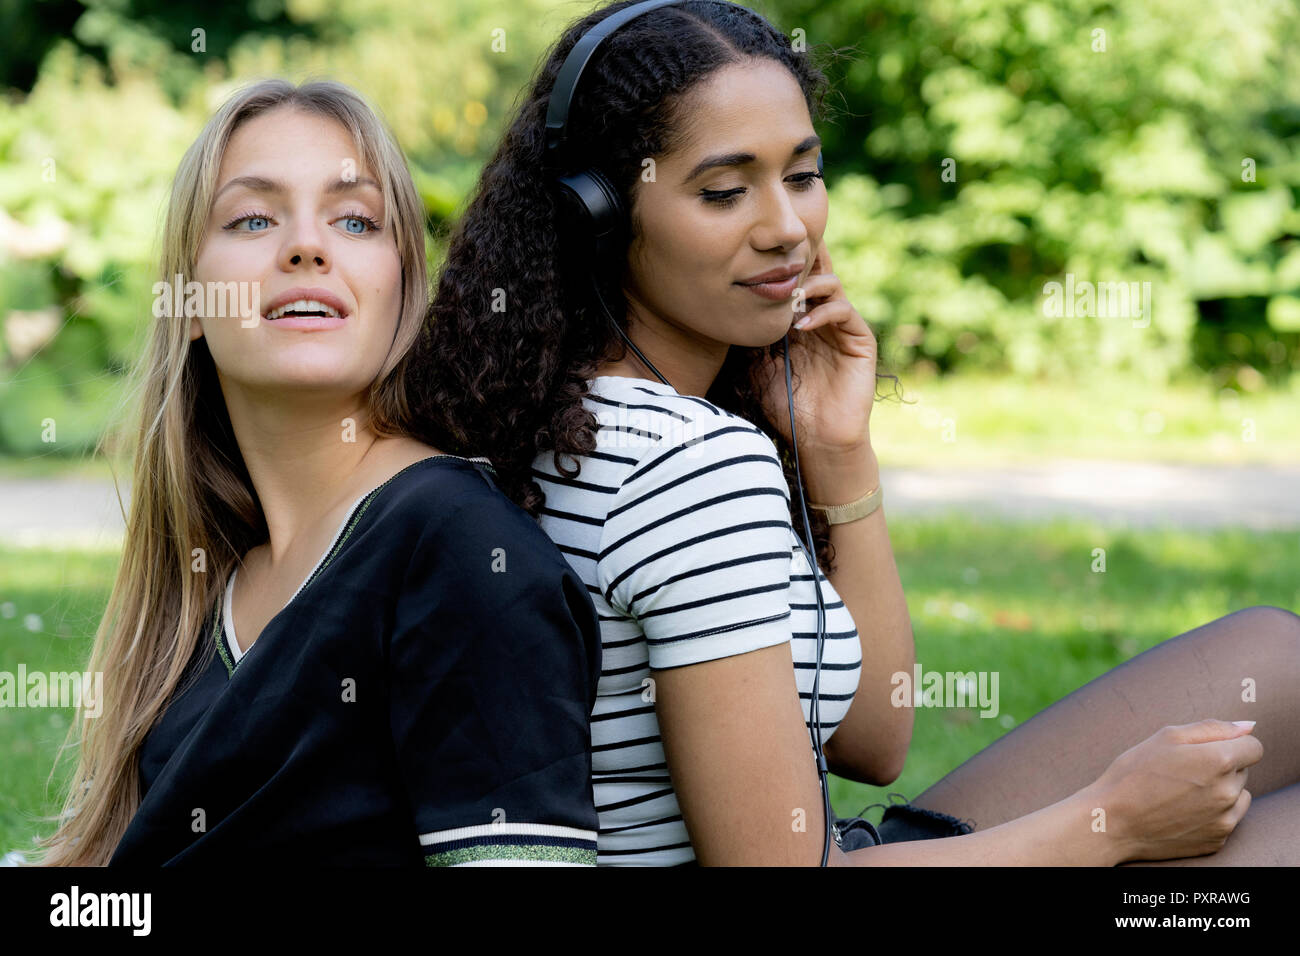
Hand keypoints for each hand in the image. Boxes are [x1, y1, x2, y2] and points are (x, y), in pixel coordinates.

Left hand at [751, 239, 877, 454]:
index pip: (795, 281)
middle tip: (775, 270)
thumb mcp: (760, 367)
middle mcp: (823, 319)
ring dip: (808, 286)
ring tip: (787, 301)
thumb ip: (754, 337)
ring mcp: (843, 327)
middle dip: (797, 265)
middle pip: (816, 272)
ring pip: (832, 284)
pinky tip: (801, 327)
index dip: (782, 267)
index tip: (758, 262)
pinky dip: (822, 312)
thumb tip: (733, 307)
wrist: (817, 438)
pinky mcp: (861, 340)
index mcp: (800, 321)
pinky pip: (845, 311)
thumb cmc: (787, 407)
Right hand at [1084, 718, 1261, 863]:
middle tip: (1184, 770)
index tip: (1208, 749)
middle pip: (1243, 770)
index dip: (1232, 743)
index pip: (1254, 746)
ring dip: (1221, 790)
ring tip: (1184, 792)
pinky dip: (1213, 813)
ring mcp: (1225, 819)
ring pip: (1239, 795)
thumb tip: (1247, 727)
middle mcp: (1228, 792)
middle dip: (1222, 766)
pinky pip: (1227, 818)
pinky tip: (1183, 811)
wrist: (1112, 821)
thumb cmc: (1134, 773)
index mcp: (1218, 760)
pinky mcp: (1218, 840)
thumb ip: (1212, 728)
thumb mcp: (1166, 737)